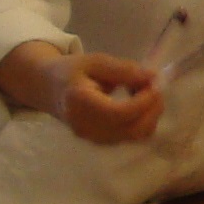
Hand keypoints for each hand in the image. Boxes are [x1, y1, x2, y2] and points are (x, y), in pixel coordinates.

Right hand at [0, 43, 163, 144]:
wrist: (48, 88)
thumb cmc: (72, 71)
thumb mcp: (96, 61)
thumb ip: (124, 70)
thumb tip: (153, 78)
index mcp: (79, 102)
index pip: (120, 112)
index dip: (144, 101)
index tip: (155, 83)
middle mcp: (85, 126)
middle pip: (132, 128)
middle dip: (153, 107)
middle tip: (155, 85)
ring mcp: (92, 138)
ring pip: (136, 135)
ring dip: (151, 114)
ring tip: (145, 91)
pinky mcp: (100, 142)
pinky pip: (132, 136)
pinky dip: (143, 120)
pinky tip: (138, 102)